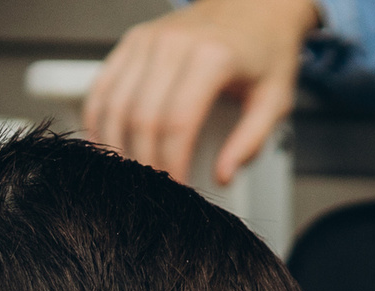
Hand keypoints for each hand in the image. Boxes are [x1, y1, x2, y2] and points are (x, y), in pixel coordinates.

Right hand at [83, 0, 317, 187]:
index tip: (177, 189)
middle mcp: (173, 44)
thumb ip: (251, 141)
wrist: (255, 7)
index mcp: (211, 59)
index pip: (178, 122)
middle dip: (145, 160)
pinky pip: (104, 82)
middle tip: (155, 188)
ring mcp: (148, 39)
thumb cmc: (266, 53)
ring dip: (118, 143)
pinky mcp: (134, 39)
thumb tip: (222, 177)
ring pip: (117, 102)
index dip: (171, 162)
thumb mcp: (275, 101)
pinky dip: (99, 115)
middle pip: (143, 116)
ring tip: (132, 173)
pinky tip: (106, 141)